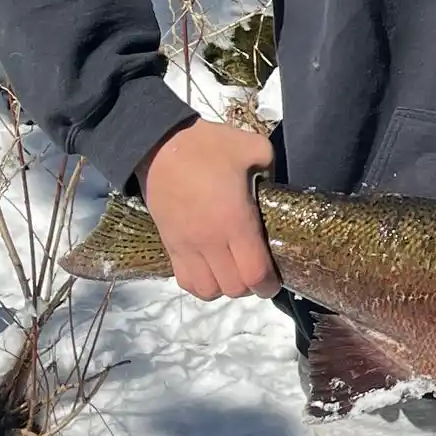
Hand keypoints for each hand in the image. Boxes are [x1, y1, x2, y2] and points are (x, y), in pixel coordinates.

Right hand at [135, 118, 278, 301]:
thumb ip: (272, 169)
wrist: (159, 146)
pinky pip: (185, 281)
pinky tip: (212, 271)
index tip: (276, 281)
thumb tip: (274, 185)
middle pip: (233, 287)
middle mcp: (211, 241)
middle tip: (259, 272)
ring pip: (208, 289)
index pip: (254, 272)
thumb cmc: (209, 146)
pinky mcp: (169, 245)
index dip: (269, 284)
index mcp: (235, 221)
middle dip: (251, 287)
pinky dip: (202, 285)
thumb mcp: (254, 147)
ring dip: (225, 287)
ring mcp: (187, 246)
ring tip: (235, 272)